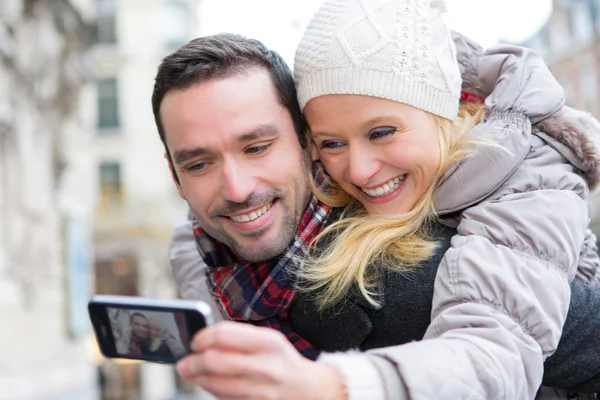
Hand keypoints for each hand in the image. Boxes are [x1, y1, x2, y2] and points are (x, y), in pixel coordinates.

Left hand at [176, 321, 346, 399]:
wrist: (307, 390)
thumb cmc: (281, 361)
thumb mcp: (267, 340)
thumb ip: (237, 338)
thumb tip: (201, 340)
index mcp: (269, 342)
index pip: (224, 335)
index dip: (202, 337)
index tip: (195, 341)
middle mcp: (266, 366)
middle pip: (214, 362)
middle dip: (192, 362)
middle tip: (184, 361)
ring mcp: (262, 391)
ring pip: (215, 384)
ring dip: (197, 378)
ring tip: (191, 372)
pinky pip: (223, 399)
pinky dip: (211, 391)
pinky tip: (209, 384)